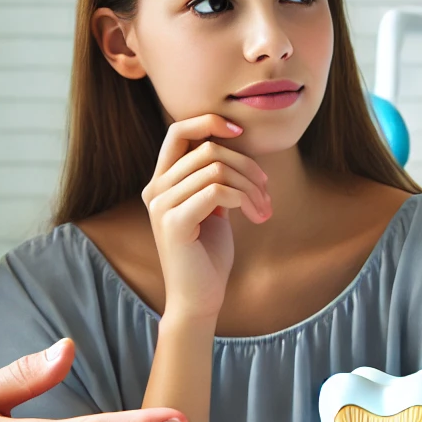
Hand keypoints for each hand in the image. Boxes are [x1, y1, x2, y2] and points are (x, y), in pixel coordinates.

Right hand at [142, 115, 270, 320]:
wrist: (199, 298)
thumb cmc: (208, 254)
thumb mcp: (212, 207)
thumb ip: (213, 178)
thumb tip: (234, 146)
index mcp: (162, 181)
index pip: (178, 131)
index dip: (210, 122)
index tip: (240, 132)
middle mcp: (155, 189)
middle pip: (208, 149)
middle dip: (247, 165)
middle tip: (266, 192)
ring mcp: (161, 205)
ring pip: (216, 169)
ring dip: (251, 186)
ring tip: (263, 209)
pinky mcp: (173, 222)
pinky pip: (217, 191)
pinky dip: (244, 198)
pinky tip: (254, 215)